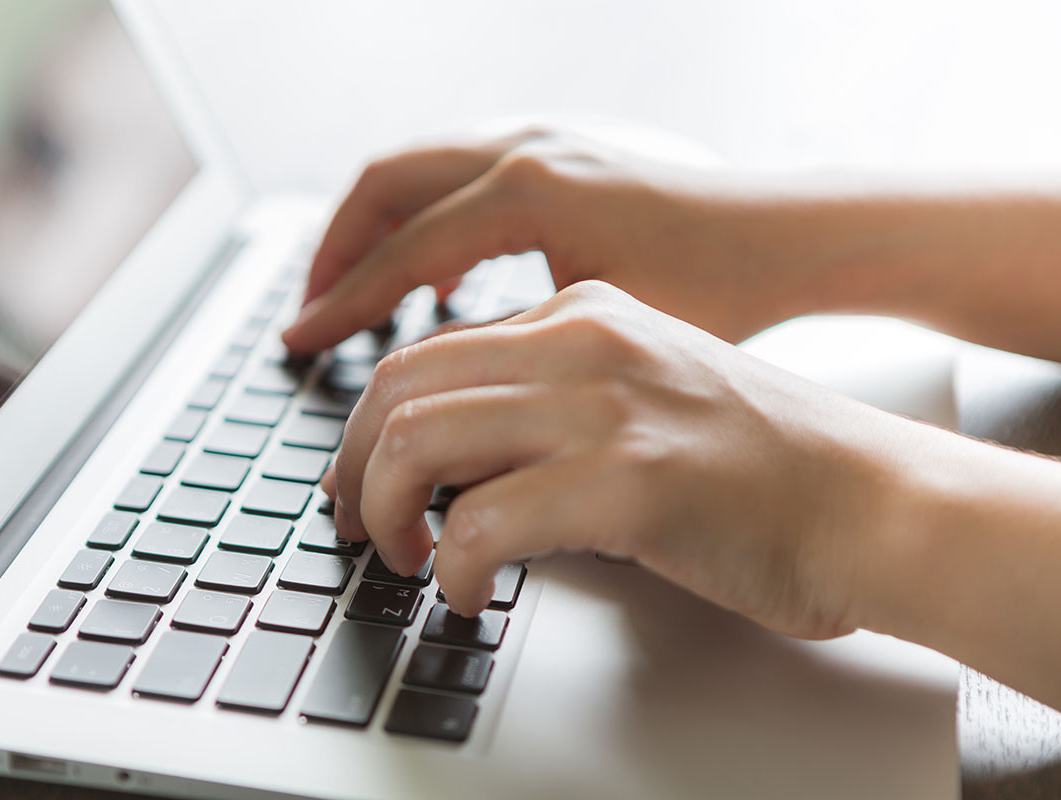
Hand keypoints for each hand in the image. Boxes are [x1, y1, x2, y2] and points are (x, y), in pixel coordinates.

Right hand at [282, 128, 807, 352]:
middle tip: (309, 314)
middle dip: (335, 249)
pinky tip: (437, 286)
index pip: (400, 251)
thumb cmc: (722, 288)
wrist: (792, 237)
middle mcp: (525, 152)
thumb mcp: (609, 334)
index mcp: (529, 193)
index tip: (298, 345)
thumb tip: (443, 407)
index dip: (342, 305)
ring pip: (417, 172)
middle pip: (385, 184)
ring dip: (374, 231)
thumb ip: (517, 356)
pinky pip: (459, 179)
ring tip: (352, 298)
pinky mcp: (560, 158)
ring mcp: (542, 144)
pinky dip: (424, 224)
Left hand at [324, 280, 904, 639]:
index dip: (371, 424)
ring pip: (418, 439)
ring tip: (403, 558)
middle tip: (356, 523)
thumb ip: (554, 407)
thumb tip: (455, 463)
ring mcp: (606, 404)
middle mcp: (585, 340)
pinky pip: (484, 521)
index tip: (359, 478)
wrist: (872, 500)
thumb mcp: (642, 398)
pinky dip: (454, 568)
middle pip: (402, 385)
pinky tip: (472, 595)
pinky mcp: (628, 480)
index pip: (431, 351)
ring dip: (385, 510)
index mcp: (584, 312)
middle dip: (353, 464)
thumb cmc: (764, 467)